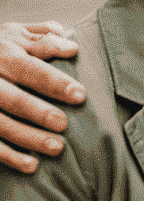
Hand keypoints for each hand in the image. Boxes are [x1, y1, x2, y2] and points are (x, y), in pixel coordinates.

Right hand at [0, 22, 83, 173]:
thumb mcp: (14, 35)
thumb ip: (42, 39)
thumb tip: (71, 46)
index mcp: (2, 53)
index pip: (30, 68)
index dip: (54, 82)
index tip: (79, 95)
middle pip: (12, 98)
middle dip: (38, 112)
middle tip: (63, 124)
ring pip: (0, 124)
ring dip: (27, 138)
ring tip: (56, 148)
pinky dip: (8, 156)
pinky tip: (30, 165)